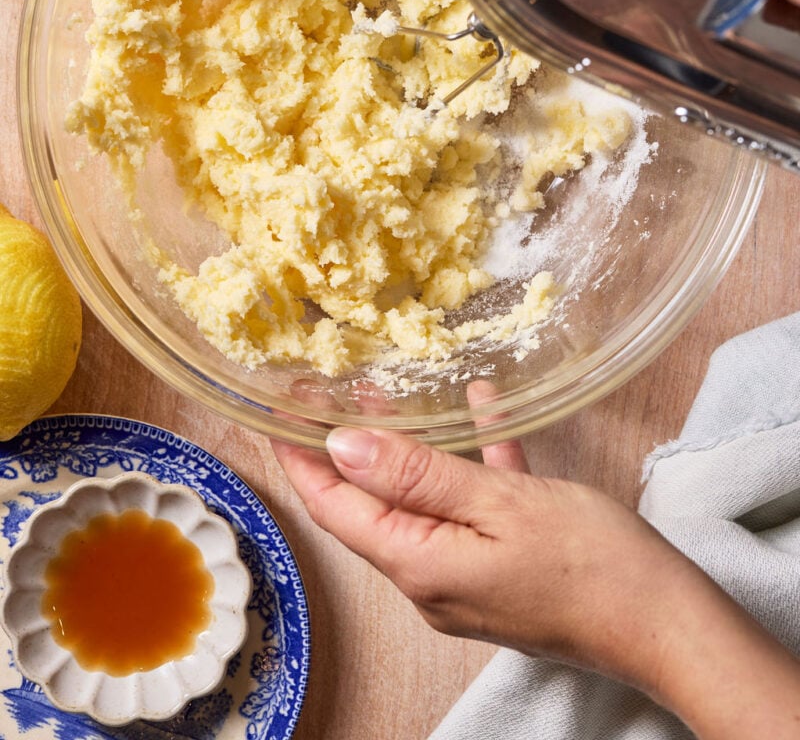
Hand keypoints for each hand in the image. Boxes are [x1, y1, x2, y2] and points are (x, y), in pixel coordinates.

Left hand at [271, 422, 799, 739]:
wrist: (664, 621)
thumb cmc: (586, 563)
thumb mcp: (497, 505)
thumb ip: (415, 475)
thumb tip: (342, 446)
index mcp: (419, 563)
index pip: (336, 508)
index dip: (300, 460)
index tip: (275, 415)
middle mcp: (431, 577)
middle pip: (372, 504)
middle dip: (349, 446)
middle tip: (330, 390)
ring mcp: (467, 575)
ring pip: (422, 500)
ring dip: (408, 447)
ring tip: (392, 391)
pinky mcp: (503, 567)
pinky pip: (474, 505)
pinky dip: (471, 462)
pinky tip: (484, 410)